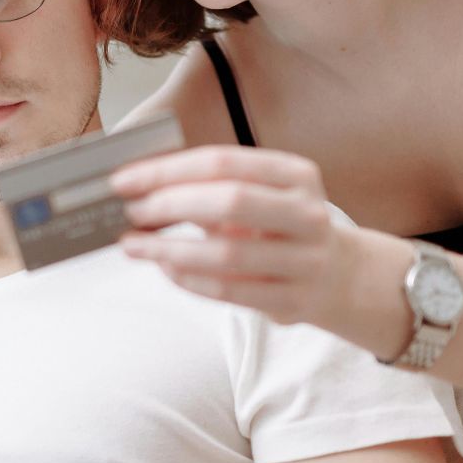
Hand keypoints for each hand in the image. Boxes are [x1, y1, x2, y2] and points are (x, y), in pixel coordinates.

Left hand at [111, 145, 349, 329]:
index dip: (168, 170)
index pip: (223, 162)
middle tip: (132, 211)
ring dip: (170, 250)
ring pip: (227, 255)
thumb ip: (209, 188)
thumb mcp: (259, 196)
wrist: (338, 277)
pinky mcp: (294, 300)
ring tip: (134, 245)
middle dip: (170, 204)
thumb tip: (140, 187)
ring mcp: (306, 260)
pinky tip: (165, 269)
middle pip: (230, 201)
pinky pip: (230, 291)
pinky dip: (190, 280)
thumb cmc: (279, 228)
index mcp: (296, 174)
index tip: (124, 180)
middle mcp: (308, 213)